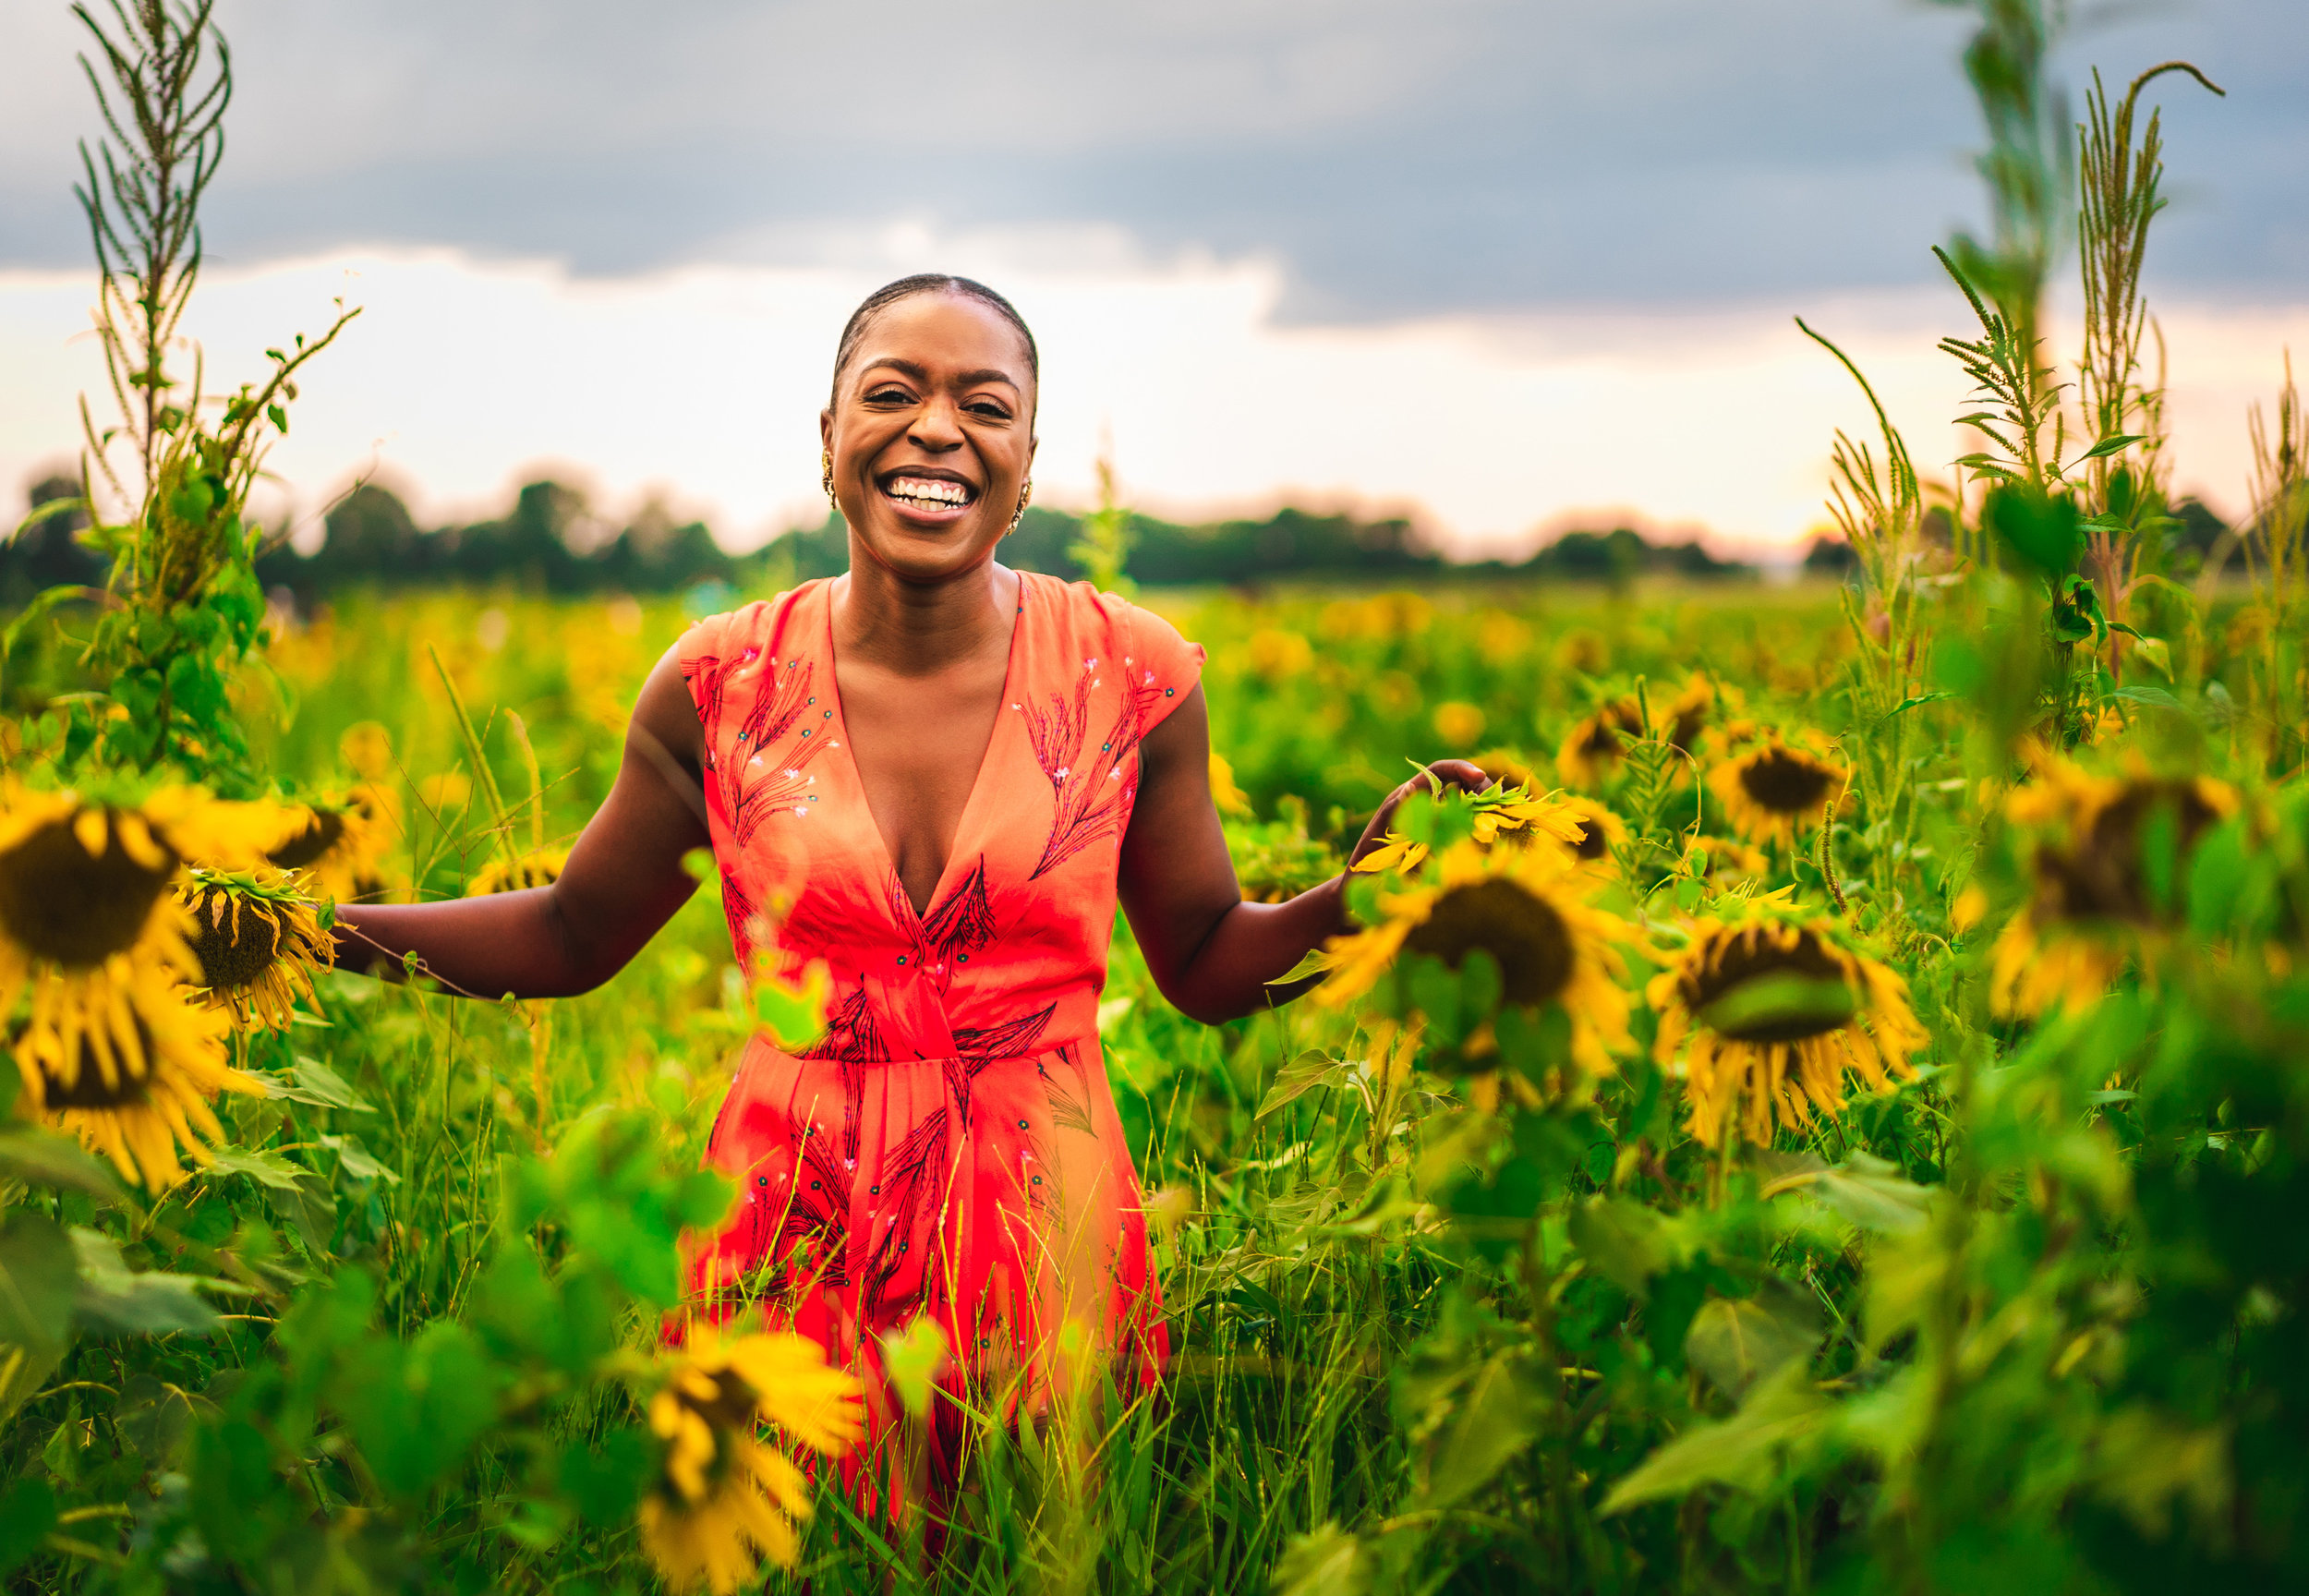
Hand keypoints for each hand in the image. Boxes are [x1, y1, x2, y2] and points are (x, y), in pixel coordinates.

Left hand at [1347, 759, 1494, 867]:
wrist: (1364, 892)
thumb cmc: (1367, 860)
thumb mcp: (1380, 832)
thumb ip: (1394, 810)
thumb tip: (1410, 788)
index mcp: (1412, 796)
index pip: (1441, 771)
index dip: (1461, 768)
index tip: (1479, 776)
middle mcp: (1430, 807)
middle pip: (1465, 787)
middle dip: (1482, 791)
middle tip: (1494, 809)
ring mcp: (1441, 828)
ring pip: (1473, 811)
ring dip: (1487, 814)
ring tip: (1494, 828)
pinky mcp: (1448, 850)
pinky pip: (1471, 836)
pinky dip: (1483, 836)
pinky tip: (1489, 846)